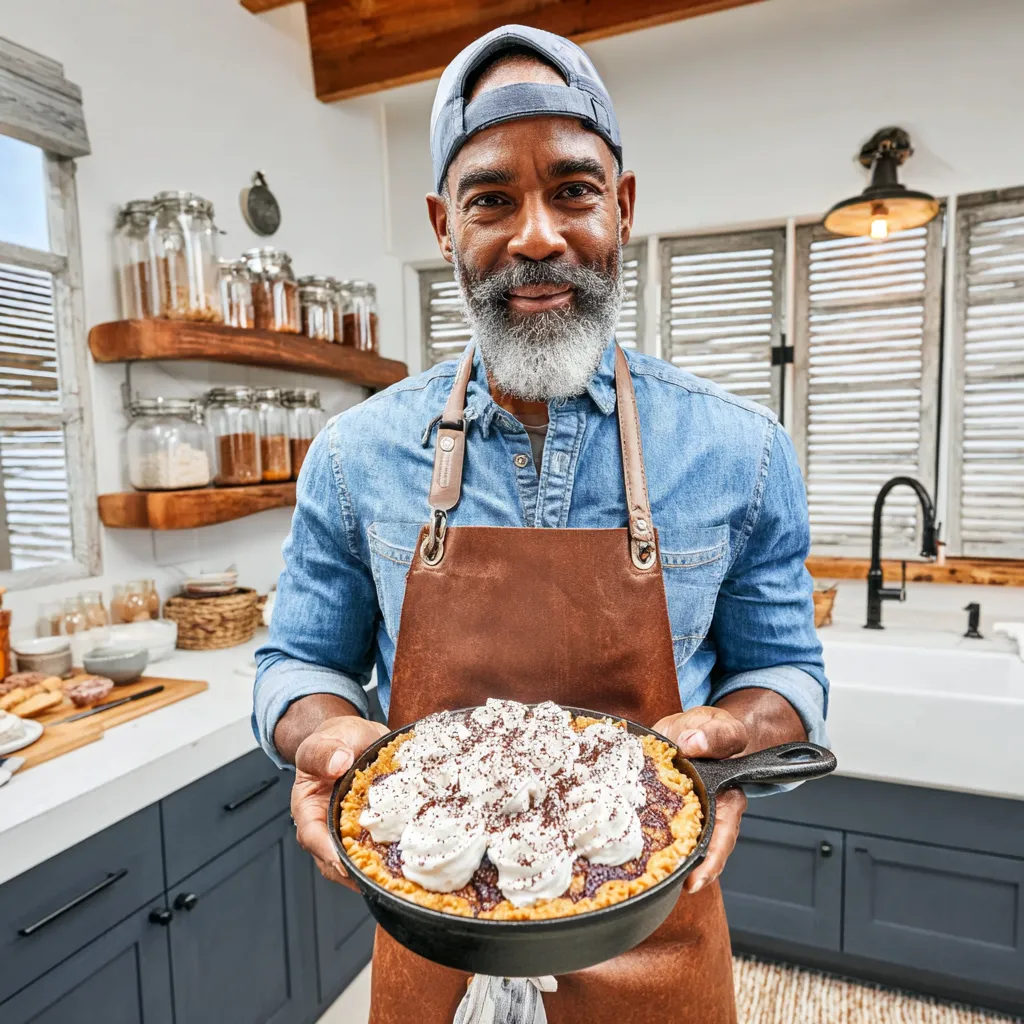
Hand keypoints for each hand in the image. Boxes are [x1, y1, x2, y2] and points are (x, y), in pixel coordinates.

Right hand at [291, 715, 388, 887]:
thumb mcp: (326, 739)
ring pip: (362, 860)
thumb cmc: (335, 740)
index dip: (327, 853)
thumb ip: (326, 751)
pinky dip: (397, 856)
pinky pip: (383, 848)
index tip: (345, 863)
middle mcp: (329, 827)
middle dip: (358, 873)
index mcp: (308, 808)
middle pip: (336, 861)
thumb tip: (337, 762)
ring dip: (380, 871)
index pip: (312, 837)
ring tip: (403, 879)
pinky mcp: (375, 830)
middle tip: (383, 881)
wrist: (355, 738)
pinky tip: (417, 858)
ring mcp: (353, 831)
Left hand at [652, 706, 747, 893]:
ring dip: (662, 863)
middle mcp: (707, 815)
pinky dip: (642, 843)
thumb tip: (694, 745)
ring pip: (676, 847)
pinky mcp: (662, 814)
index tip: (696, 879)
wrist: (690, 730)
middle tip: (663, 889)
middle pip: (699, 852)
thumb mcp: (715, 724)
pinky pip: (654, 832)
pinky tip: (624, 855)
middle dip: (684, 872)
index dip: (711, 859)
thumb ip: (711, 733)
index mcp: (726, 796)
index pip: (723, 833)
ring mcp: (683, 817)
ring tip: (641, 882)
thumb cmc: (706, 731)